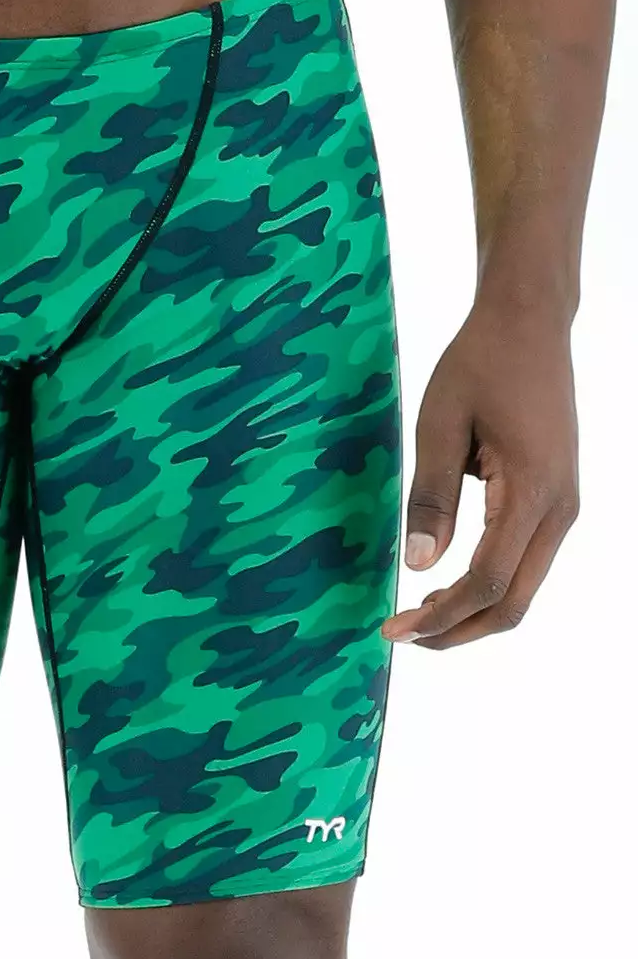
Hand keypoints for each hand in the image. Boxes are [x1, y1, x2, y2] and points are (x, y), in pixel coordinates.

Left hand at [382, 303, 579, 648]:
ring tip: (417, 614)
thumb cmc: (479, 363)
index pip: (488, 582)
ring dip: (472, 612)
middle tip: (401, 635)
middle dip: (457, 630)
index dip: (440, 615)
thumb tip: (419, 564)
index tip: (394, 629)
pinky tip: (445, 582)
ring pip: (523, 589)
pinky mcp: (555, 500)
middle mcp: (560, 509)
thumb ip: (431, 496)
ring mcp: (564, 507)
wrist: (528, 324)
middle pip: (514, 603)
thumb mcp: (439, 424)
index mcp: (533, 491)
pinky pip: (525, 562)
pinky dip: (487, 586)